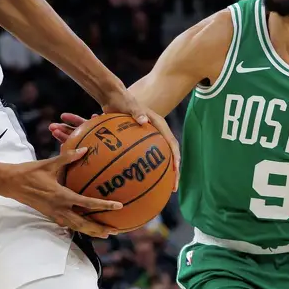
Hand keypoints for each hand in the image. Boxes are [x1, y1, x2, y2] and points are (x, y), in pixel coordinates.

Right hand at [0, 150, 122, 238]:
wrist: (10, 183)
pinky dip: (78, 227)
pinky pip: (67, 224)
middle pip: (83, 224)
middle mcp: (59, 208)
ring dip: (90, 230)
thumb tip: (85, 149)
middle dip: (99, 229)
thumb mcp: (49, 163)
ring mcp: (53, 214)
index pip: (87, 203)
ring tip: (104, 233)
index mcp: (61, 196)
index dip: (104, 205)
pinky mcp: (49, 215)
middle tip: (115, 230)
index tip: (118, 206)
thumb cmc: (29, 172)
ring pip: (76, 227)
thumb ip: (68, 157)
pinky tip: (84, 226)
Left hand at [50, 109, 181, 191]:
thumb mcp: (129, 104)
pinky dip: (143, 168)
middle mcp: (156, 132)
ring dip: (160, 174)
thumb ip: (136, 111)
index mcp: (158, 124)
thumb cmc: (121, 99)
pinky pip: (143, 157)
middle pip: (169, 154)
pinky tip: (137, 182)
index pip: (171, 142)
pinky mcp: (138, 141)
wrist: (112, 97)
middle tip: (172, 188)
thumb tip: (144, 121)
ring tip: (160, 191)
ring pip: (157, 158)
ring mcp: (148, 138)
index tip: (176, 171)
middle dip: (173, 172)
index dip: (176, 157)